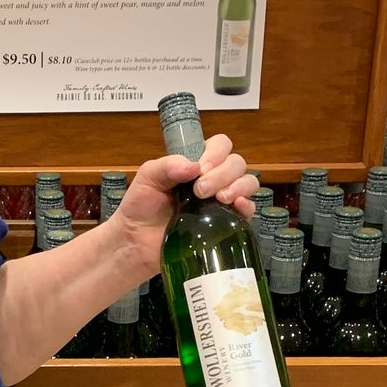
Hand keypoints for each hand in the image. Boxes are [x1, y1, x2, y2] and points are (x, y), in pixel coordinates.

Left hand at [110, 135, 257, 277]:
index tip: (200, 169)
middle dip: (222, 173)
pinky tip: (236, 206)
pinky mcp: (226, 224)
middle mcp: (214, 179)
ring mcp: (222, 201)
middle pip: (236, 163)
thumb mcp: (148, 177)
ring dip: (237, 186)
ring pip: (248, 182)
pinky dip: (247, 205)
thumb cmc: (141, 206)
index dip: (215, 153)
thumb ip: (167, 165)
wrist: (137, 241)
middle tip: (200, 190)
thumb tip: (195, 167)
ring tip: (219, 199)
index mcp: (197, 163)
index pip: (221, 145)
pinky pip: (249, 210)